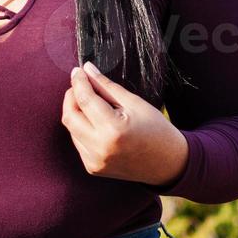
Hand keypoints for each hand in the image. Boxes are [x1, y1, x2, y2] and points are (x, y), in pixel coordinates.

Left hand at [62, 60, 187, 185]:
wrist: (168, 163)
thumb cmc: (156, 129)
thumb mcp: (134, 102)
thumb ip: (106, 86)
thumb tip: (86, 69)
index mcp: (113, 129)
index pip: (84, 100)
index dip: (78, 82)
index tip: (77, 71)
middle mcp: (100, 148)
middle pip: (70, 116)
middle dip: (71, 97)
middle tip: (81, 85)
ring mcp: (95, 161)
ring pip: (71, 129)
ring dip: (76, 113)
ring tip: (94, 105)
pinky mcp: (93, 168)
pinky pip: (78, 142)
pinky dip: (82, 129)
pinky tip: (97, 124)